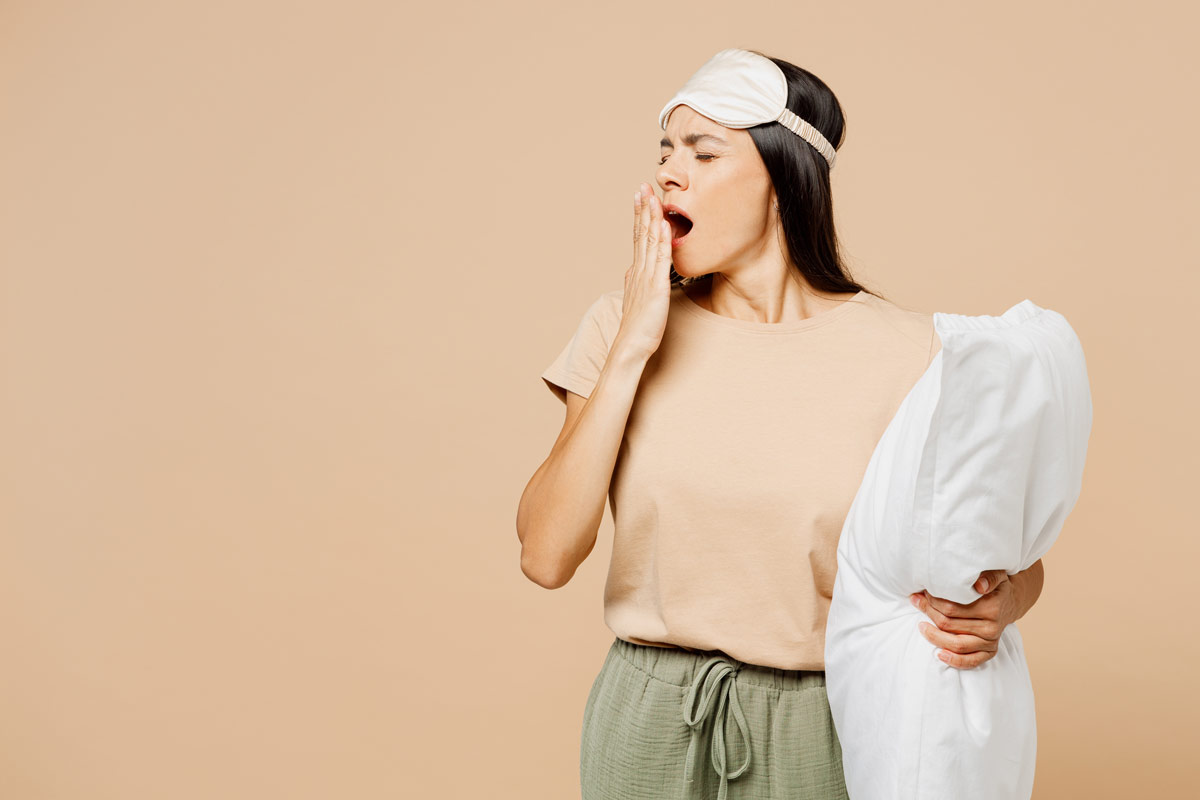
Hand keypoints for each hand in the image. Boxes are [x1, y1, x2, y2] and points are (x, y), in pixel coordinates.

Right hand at [614, 183, 671, 361]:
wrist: (631, 347)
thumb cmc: (637, 328)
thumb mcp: (635, 300)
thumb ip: (635, 283)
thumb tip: (631, 272)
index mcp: (636, 273)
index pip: (637, 239)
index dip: (639, 217)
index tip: (639, 198)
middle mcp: (639, 271)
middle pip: (641, 234)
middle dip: (642, 209)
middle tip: (642, 187)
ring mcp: (646, 278)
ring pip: (649, 242)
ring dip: (650, 218)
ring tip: (650, 197)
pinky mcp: (657, 288)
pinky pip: (661, 260)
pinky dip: (662, 240)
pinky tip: (664, 224)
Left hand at [910, 569, 1021, 669]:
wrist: (1010, 602)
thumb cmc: (995, 586)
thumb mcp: (995, 575)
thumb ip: (987, 577)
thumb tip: (978, 586)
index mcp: (991, 608)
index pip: (953, 608)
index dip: (933, 601)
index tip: (923, 593)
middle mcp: (991, 627)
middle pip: (950, 625)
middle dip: (929, 613)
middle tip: (916, 602)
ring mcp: (991, 642)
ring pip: (957, 644)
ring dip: (935, 637)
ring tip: (921, 626)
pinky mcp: (990, 651)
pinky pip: (971, 661)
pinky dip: (954, 660)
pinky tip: (939, 654)